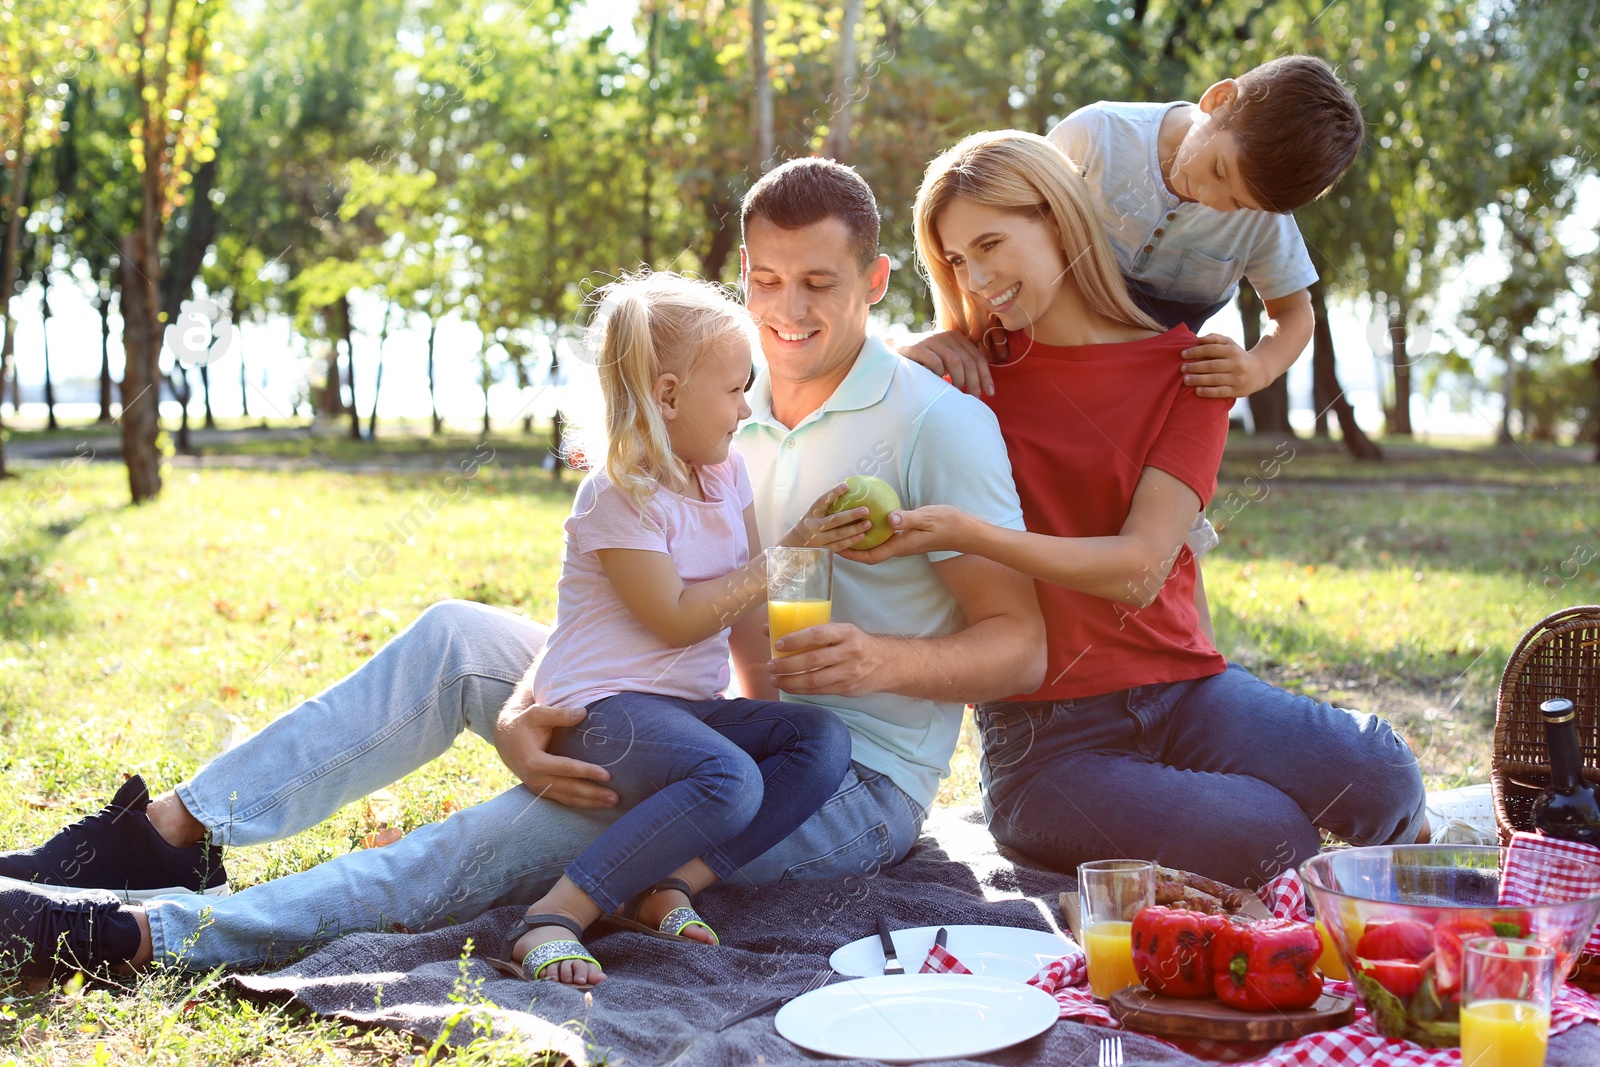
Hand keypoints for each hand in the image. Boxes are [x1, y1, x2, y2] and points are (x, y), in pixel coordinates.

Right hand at [493, 684, 618, 808]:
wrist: (505, 740)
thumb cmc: (524, 724)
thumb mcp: (537, 714)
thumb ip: (559, 714)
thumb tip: (583, 713)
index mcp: (534, 761)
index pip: (565, 768)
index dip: (586, 771)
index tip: (607, 775)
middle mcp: (535, 779)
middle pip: (569, 789)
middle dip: (593, 794)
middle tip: (616, 797)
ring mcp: (537, 788)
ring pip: (567, 798)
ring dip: (591, 802)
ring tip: (612, 803)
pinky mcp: (541, 791)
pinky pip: (563, 799)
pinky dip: (581, 803)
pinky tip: (597, 804)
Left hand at [768, 622, 884, 696]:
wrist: (886, 664)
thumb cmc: (855, 643)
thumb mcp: (840, 631)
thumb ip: (810, 632)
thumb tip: (769, 630)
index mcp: (846, 633)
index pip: (818, 634)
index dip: (796, 640)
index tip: (778, 644)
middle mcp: (849, 652)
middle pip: (813, 660)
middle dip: (788, 665)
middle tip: (770, 665)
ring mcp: (849, 673)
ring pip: (814, 680)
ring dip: (790, 681)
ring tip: (774, 678)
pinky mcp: (846, 689)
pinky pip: (819, 691)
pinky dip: (800, 690)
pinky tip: (788, 686)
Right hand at [779, 482, 872, 550]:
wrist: (791, 549)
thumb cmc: (805, 529)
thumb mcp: (809, 518)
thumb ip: (823, 510)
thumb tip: (844, 494)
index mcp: (809, 516)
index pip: (821, 502)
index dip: (833, 493)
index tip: (846, 485)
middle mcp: (813, 528)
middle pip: (834, 520)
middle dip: (851, 514)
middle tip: (866, 509)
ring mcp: (818, 540)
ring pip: (838, 534)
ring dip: (854, 529)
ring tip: (868, 523)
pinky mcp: (823, 550)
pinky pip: (839, 546)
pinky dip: (851, 541)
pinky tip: (861, 536)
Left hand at [838, 505, 967, 563]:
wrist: (964, 531)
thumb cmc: (948, 524)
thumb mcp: (928, 518)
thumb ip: (908, 519)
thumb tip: (889, 519)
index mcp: (901, 546)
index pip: (871, 556)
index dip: (852, 555)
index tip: (836, 548)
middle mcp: (899, 548)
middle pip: (869, 553)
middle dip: (850, 548)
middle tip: (833, 538)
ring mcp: (903, 543)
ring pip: (876, 545)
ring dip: (860, 540)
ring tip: (844, 529)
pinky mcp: (907, 536)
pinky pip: (885, 537)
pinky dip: (872, 531)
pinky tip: (866, 519)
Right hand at [895, 330, 992, 395]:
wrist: (893, 350)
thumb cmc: (923, 359)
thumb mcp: (944, 358)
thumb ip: (960, 365)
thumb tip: (979, 388)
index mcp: (956, 337)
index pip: (977, 357)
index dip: (985, 376)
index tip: (990, 393)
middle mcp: (946, 336)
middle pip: (968, 361)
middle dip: (973, 382)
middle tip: (973, 398)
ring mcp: (931, 340)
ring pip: (954, 361)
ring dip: (959, 379)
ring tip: (956, 392)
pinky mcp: (917, 347)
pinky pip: (935, 363)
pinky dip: (939, 375)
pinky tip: (936, 381)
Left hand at [1181, 335, 1269, 398]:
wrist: (1259, 372)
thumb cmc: (1237, 356)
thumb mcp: (1230, 344)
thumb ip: (1214, 339)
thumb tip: (1197, 339)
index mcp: (1232, 351)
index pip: (1211, 349)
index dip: (1196, 351)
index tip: (1182, 354)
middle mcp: (1236, 364)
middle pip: (1212, 365)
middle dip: (1195, 367)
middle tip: (1182, 368)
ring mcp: (1237, 378)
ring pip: (1215, 379)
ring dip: (1198, 380)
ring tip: (1185, 379)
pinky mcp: (1237, 391)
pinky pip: (1220, 392)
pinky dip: (1208, 392)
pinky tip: (1197, 391)